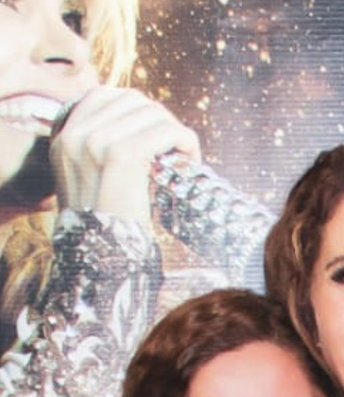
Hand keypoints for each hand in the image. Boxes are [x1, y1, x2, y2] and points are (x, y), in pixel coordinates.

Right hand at [50, 87, 200, 225]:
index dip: (135, 107)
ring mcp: (95, 142)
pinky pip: (165, 131)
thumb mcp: (88, 186)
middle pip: (130, 100)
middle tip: (175, 145)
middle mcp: (75, 136)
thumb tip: (136, 131)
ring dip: (175, 130)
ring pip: (151, 113)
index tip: (154, 129)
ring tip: (184, 155)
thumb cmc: (103, 233)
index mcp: (63, 140)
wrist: (99, 263)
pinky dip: (185, 141)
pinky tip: (190, 159)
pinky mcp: (121, 155)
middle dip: (159, 117)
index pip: (101, 96)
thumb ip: (98, 155)